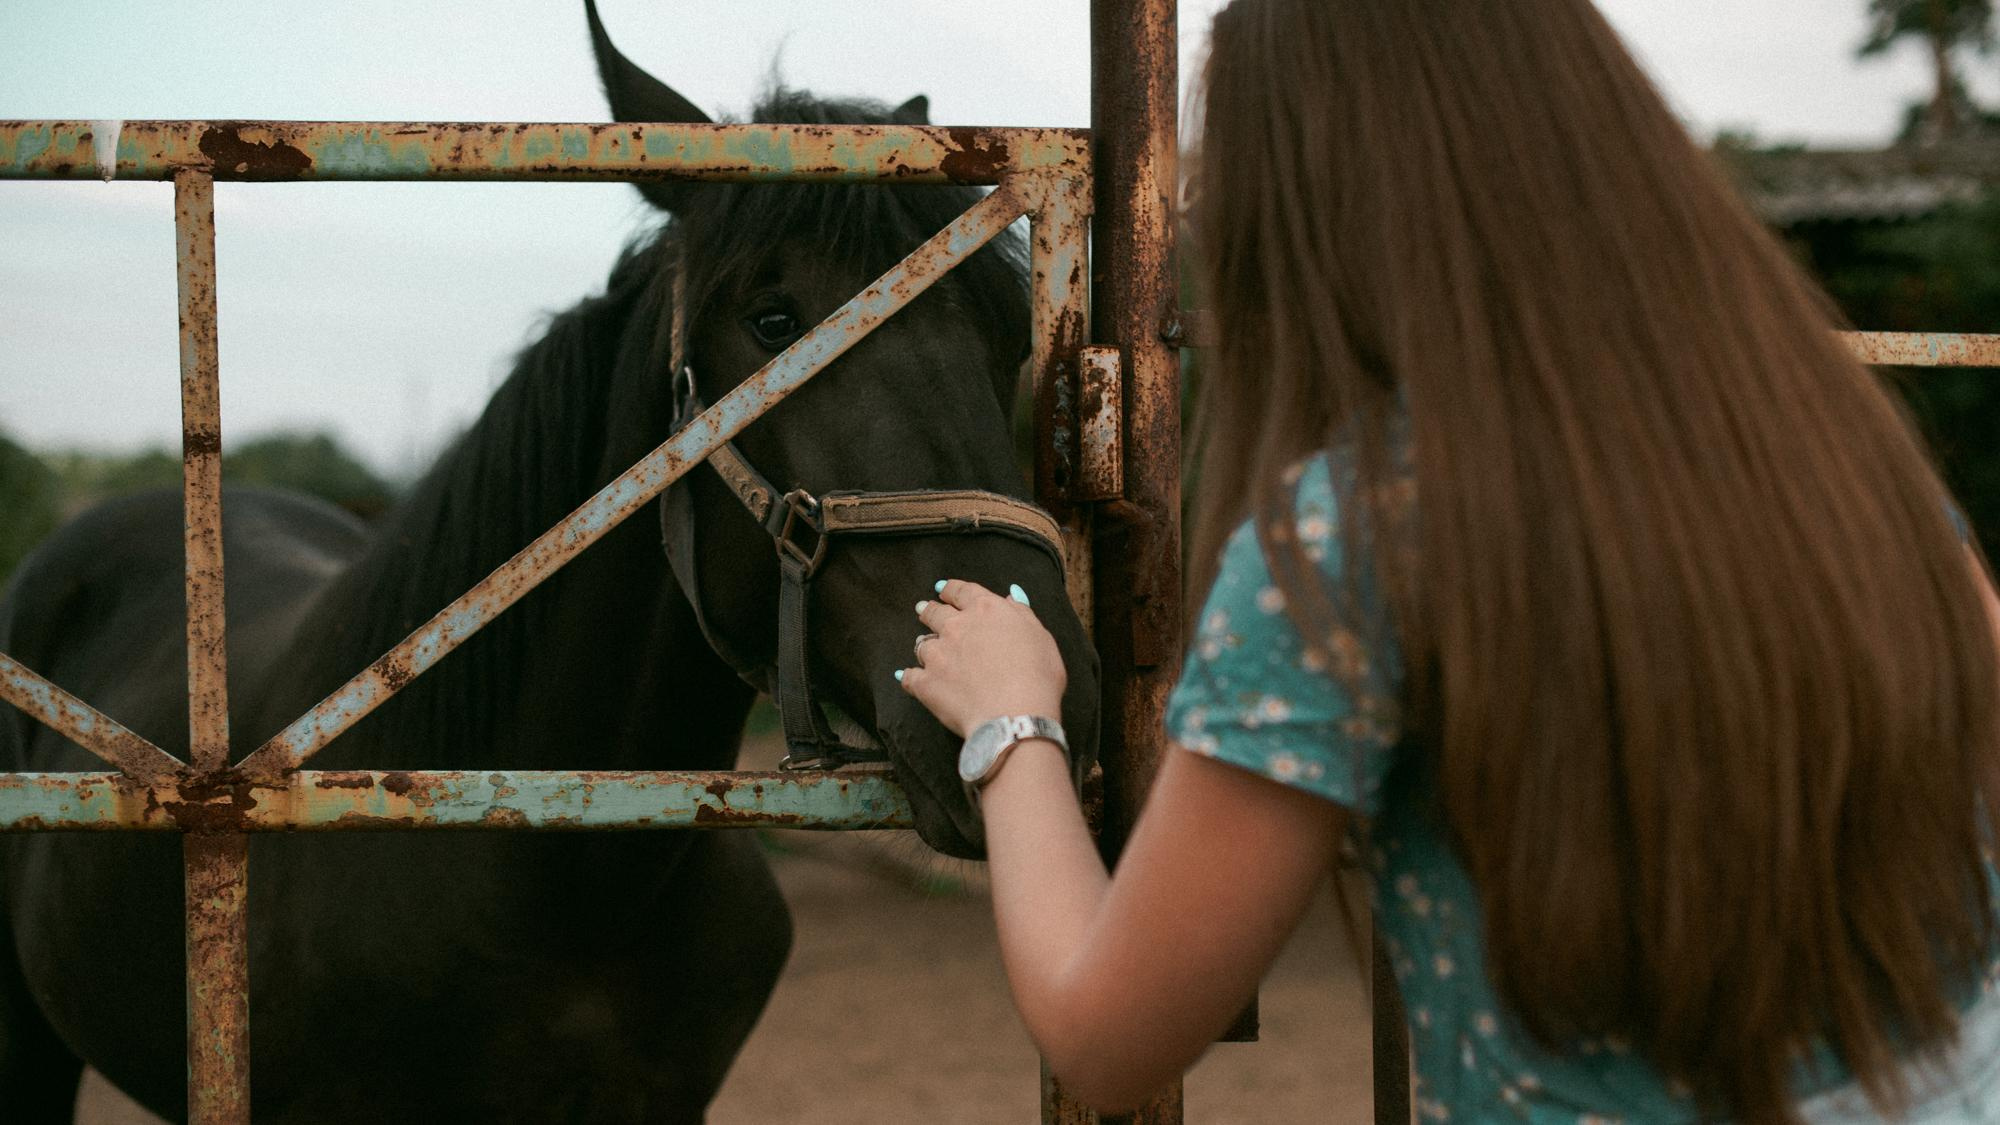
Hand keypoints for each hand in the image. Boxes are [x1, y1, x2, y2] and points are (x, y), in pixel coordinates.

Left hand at [897, 580, 1065, 736]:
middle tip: (925, 611)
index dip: (951, 590)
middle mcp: (957, 627)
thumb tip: (1009, 598)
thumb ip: (1021, 614)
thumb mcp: (1040, 636)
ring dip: (925, 646)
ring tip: (927, 651)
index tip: (943, 590)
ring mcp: (938, 655)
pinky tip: (907, 678)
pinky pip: (910, 677)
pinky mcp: (926, 683)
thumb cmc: (1036, 676)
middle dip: (929, 611)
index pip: (961, 591)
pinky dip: (909, 677)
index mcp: (986, 611)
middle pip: (934, 612)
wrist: (1015, 714)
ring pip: (921, 644)